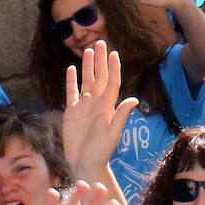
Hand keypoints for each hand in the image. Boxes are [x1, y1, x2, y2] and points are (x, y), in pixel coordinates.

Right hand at [63, 40, 137, 178]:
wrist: (85, 162)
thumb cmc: (101, 151)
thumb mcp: (113, 134)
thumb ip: (121, 116)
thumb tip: (133, 99)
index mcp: (107, 107)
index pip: (112, 82)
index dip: (113, 68)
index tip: (114, 53)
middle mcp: (96, 104)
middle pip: (99, 77)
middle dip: (100, 60)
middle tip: (100, 42)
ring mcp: (84, 107)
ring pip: (86, 81)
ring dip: (87, 66)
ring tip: (87, 50)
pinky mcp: (71, 112)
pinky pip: (71, 93)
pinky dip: (71, 81)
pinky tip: (71, 69)